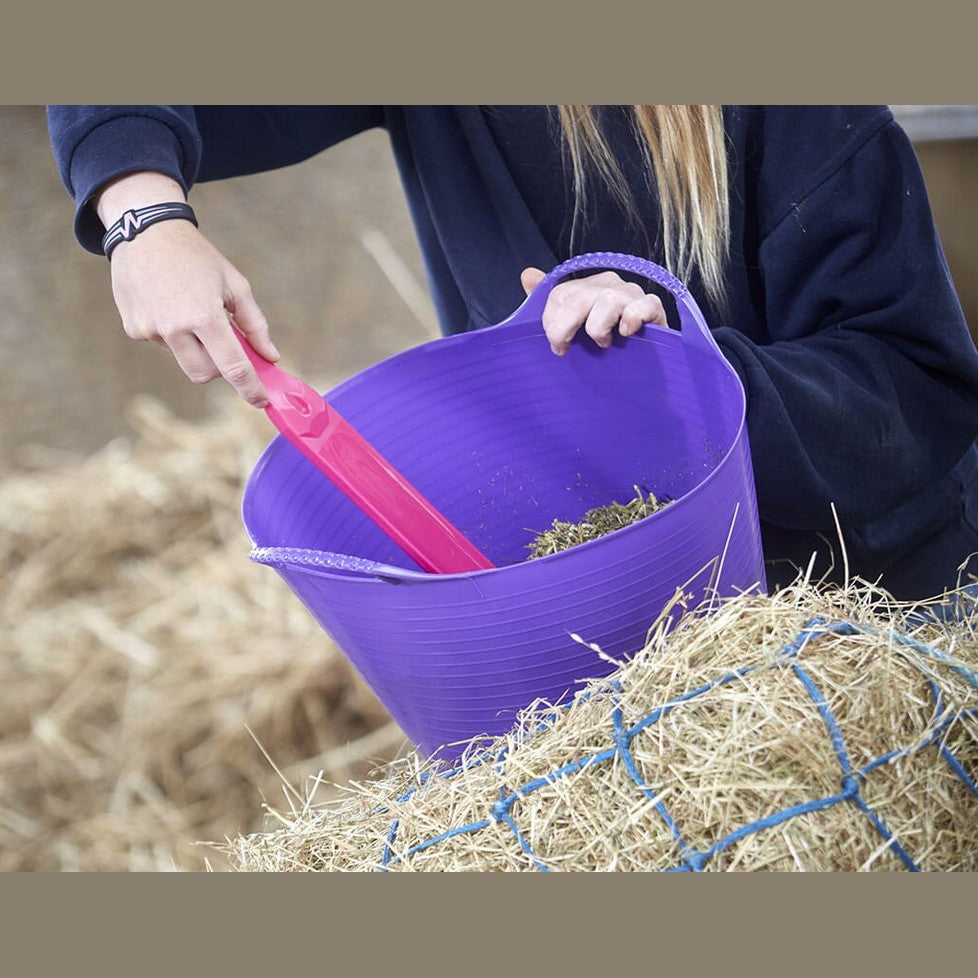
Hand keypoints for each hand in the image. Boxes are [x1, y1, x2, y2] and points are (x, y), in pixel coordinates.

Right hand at [97, 172, 278, 406]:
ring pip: (183, 360)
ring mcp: (150, 330)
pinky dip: (174, 336)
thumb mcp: (235, 284)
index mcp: (204, 316)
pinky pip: (162, 345)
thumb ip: (255, 325)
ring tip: (193, 312)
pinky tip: (169, 306)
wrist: (145, 231)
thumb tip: (271, 357)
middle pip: (204, 375)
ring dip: (196, 348)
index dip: (250, 388)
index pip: (233, 367)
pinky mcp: (134, 328)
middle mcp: (174, 328)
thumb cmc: (197, 257)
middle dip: (220, 368)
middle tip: (227, 346)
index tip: (262, 401)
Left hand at [521, 266, 667, 355]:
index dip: (551, 322)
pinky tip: (626, 334)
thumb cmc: (604, 342)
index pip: (560, 294)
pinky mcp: (653, 306)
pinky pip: (642, 306)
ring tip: (603, 344)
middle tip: (566, 350)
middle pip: (578, 298)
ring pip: (607, 301)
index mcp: (587, 286)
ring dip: (599, 329)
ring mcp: (632, 293)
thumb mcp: (573, 327)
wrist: (642, 361)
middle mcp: (608, 284)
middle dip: (565, 329)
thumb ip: (549, 302)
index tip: (556, 345)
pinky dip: (631, 321)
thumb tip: (526, 274)